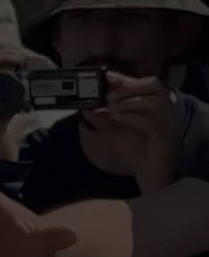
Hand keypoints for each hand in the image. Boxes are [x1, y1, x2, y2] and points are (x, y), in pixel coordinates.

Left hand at [87, 73, 181, 192]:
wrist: (154, 179)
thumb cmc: (137, 155)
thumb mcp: (117, 133)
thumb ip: (105, 118)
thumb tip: (86, 106)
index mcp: (157, 105)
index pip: (145, 82)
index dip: (125, 78)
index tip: (106, 77)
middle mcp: (168, 110)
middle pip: (154, 84)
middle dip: (129, 87)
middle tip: (108, 96)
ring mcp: (170, 123)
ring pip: (155, 100)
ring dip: (130, 100)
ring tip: (111, 108)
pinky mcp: (167, 137)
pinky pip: (154, 121)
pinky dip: (133, 116)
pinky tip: (117, 117)